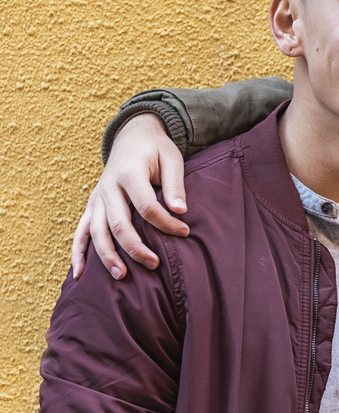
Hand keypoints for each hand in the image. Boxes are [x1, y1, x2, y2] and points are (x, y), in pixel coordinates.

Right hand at [71, 113, 188, 278]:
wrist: (132, 137)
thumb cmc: (156, 150)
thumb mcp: (172, 159)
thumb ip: (175, 185)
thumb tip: (181, 211)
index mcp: (129, 173)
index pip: (147, 206)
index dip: (166, 223)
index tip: (185, 232)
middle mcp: (108, 187)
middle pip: (118, 223)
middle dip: (135, 247)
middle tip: (154, 264)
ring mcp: (97, 198)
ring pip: (96, 231)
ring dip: (107, 255)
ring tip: (121, 275)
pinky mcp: (92, 205)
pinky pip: (81, 231)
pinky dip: (78, 252)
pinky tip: (80, 274)